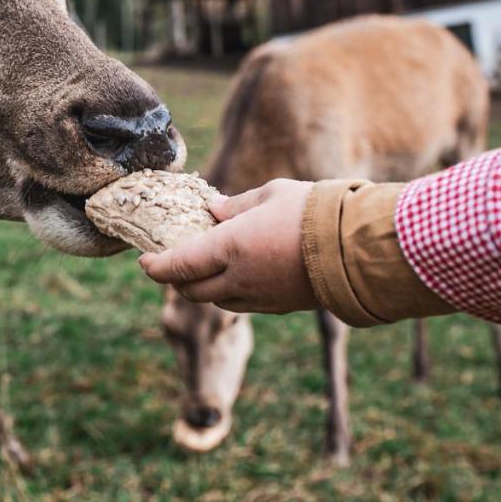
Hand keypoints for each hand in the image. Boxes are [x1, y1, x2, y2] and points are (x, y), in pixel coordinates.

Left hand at [138, 178, 319, 313]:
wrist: (357, 248)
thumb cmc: (312, 211)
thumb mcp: (270, 194)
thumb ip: (236, 205)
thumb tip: (211, 210)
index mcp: (228, 247)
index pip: (178, 265)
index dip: (156, 266)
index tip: (143, 261)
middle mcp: (238, 278)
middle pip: (192, 290)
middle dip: (175, 279)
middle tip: (170, 264)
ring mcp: (260, 297)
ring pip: (217, 301)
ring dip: (203, 288)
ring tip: (202, 270)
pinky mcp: (281, 307)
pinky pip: (243, 305)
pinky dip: (229, 294)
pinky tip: (236, 278)